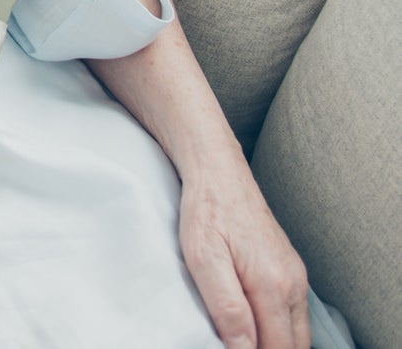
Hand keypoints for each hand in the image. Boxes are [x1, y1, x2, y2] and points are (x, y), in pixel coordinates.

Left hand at [178, 165, 308, 348]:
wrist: (218, 170)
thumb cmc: (206, 210)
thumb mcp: (204, 258)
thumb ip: (227, 307)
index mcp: (273, 285)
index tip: (229, 348)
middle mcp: (293, 283)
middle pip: (293, 346)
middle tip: (234, 344)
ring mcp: (295, 276)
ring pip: (297, 333)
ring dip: (276, 344)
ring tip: (242, 338)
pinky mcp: (290, 269)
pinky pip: (293, 314)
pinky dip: (279, 328)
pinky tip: (255, 325)